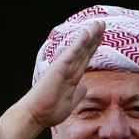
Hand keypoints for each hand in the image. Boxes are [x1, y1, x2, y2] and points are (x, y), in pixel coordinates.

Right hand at [0, 20, 104, 138]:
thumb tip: (84, 87)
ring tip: (99, 24)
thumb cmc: (48, 111)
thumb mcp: (70, 104)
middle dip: (94, 37)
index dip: (93, 47)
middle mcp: (67, 70)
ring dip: (90, 36)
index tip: (101, 36)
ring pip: (79, 49)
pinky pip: (71, 54)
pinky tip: (87, 34)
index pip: (85, 59)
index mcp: (71, 78)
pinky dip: (79, 44)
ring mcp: (62, 68)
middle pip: (84, 51)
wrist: (35, 116)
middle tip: (102, 23)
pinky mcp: (58, 68)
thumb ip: (77, 94)